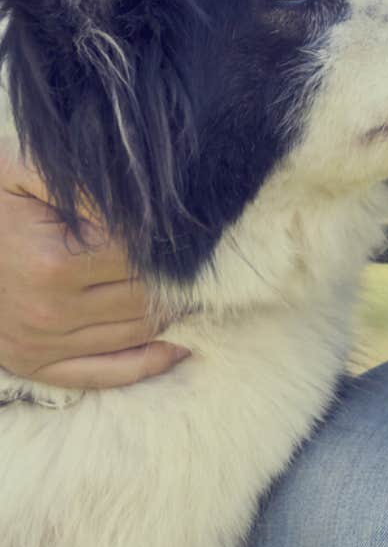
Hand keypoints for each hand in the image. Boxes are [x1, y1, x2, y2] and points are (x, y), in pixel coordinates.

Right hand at [0, 140, 189, 387]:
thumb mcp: (23, 173)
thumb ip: (81, 180)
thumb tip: (139, 194)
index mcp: (54, 264)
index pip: (143, 257)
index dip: (172, 241)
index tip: (191, 226)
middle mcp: (51, 313)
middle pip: (149, 297)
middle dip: (182, 276)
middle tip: (206, 256)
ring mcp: (44, 346)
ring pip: (141, 332)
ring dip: (177, 312)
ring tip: (199, 287)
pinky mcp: (38, 366)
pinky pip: (112, 373)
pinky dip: (154, 360)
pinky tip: (183, 342)